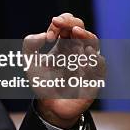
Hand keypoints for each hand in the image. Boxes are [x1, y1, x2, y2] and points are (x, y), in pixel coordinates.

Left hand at [27, 13, 100, 129]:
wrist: (50, 106)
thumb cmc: (42, 82)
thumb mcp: (29, 62)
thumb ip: (29, 45)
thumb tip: (43, 35)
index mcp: (64, 43)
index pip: (67, 24)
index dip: (59, 24)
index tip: (49, 37)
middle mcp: (77, 50)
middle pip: (82, 28)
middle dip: (73, 24)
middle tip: (64, 26)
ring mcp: (87, 62)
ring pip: (94, 43)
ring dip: (86, 37)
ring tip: (77, 34)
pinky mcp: (94, 78)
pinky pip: (100, 66)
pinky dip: (94, 60)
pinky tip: (85, 58)